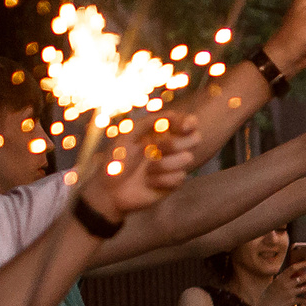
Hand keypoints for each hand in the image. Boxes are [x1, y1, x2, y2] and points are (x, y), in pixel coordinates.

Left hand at [80, 115, 200, 218]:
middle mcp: (169, 148)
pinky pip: (180, 177)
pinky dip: (161, 180)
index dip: (190, 122)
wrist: (110, 191)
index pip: (186, 123)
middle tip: (157, 149)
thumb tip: (172, 113)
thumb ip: (147, 122)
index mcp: (160, 133)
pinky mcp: (173, 183)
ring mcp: (172, 165)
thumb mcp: (126, 136)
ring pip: (187, 158)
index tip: (182, 127)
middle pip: (195, 139)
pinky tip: (149, 183)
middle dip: (176, 143)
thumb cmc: (115, 162)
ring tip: (146, 171)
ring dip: (164, 164)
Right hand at [256, 257, 305, 305]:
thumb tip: (288, 277)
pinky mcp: (291, 302)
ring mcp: (289, 293)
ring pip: (304, 288)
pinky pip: (302, 300)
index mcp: (280, 278)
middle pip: (302, 278)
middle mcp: (286, 284)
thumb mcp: (273, 285)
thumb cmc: (266, 297)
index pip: (293, 268)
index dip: (303, 264)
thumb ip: (281, 281)